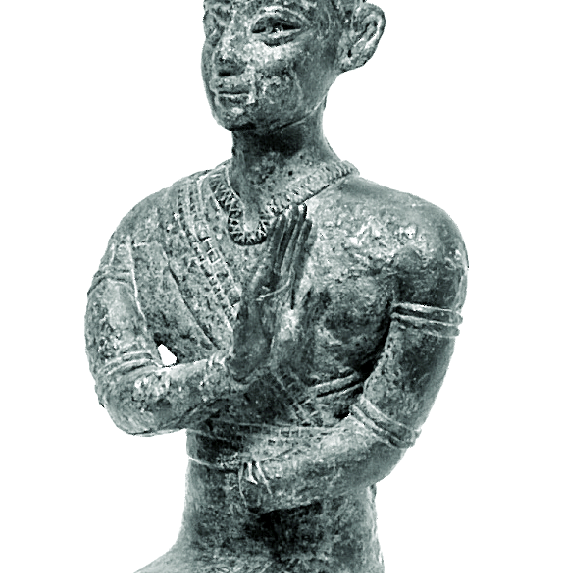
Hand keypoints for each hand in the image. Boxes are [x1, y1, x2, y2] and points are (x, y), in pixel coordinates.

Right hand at [225, 204, 312, 382]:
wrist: (251, 367)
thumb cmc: (272, 349)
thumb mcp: (299, 326)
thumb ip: (311, 307)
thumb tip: (324, 288)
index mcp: (283, 290)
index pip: (295, 258)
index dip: (302, 239)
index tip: (310, 219)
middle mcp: (270, 287)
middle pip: (284, 252)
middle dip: (291, 229)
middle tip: (299, 205)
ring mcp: (258, 294)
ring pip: (270, 260)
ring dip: (277, 239)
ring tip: (285, 217)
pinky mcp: (248, 305)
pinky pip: (256, 283)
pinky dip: (262, 268)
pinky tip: (270, 251)